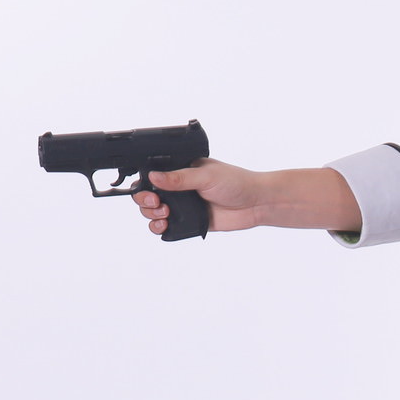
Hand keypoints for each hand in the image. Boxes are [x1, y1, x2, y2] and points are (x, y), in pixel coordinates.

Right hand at [133, 159, 265, 235]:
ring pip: (154, 212)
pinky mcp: (190, 221)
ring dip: (151, 215)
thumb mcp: (206, 176)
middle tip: (158, 203)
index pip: (152, 176)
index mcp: (180, 171)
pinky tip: (165, 226)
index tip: (149, 190)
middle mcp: (179, 188)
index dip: (144, 184)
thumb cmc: (236, 182)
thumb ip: (179, 178)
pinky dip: (160, 228)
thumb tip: (153, 177)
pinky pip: (168, 227)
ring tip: (165, 214)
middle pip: (147, 196)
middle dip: (145, 201)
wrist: (256, 203)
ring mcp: (183, 205)